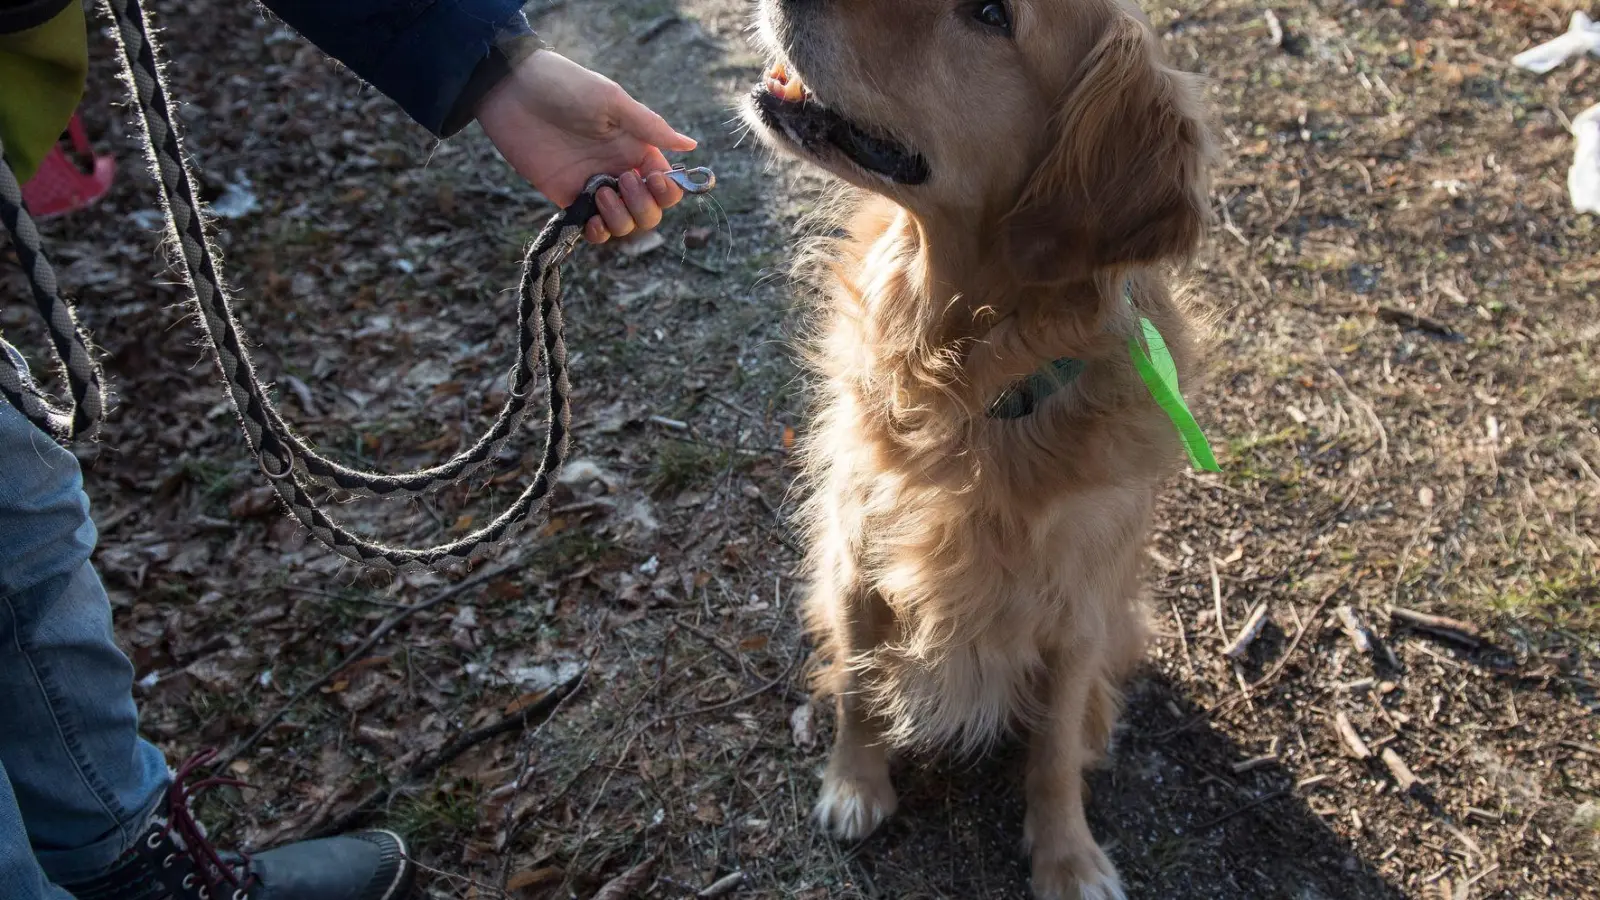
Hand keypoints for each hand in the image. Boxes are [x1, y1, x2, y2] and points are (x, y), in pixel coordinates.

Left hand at [476, 50, 696, 243]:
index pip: (666, 184)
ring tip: (601, 194)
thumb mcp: (613, 102)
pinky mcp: (566, 197)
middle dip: (644, 206)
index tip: (652, 178)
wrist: (513, 91)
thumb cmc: (566, 87)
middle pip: (650, 211)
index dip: (666, 190)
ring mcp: (593, 186)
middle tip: (622, 181)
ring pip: (624, 225)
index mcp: (636, 148)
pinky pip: (591, 228)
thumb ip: (650, 128)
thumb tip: (691, 146)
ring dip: (620, 220)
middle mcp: (619, 170)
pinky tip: (590, 220)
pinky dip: (597, 233)